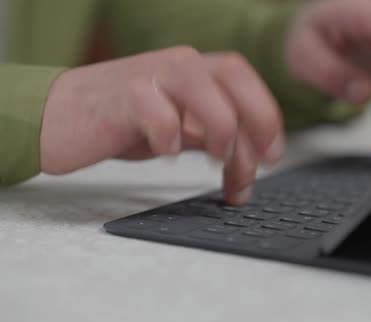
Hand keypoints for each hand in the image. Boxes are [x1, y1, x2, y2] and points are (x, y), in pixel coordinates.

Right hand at [41, 47, 283, 204]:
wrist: (56, 117)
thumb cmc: (120, 121)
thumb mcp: (178, 127)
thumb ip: (210, 134)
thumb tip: (248, 158)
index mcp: (194, 72)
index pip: (243, 80)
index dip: (266, 115)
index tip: (272, 155)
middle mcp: (176, 67)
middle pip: (233, 75)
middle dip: (256, 120)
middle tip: (257, 163)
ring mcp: (148, 77)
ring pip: (199, 85)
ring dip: (219, 126)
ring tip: (215, 159)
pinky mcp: (119, 98)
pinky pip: (154, 109)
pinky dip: (169, 133)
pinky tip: (168, 153)